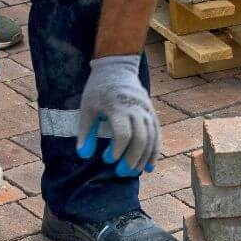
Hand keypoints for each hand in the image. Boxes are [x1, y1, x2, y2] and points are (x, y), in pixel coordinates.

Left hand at [77, 55, 158, 176]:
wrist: (117, 68)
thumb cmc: (99, 89)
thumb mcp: (87, 107)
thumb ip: (86, 132)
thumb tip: (83, 155)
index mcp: (118, 107)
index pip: (123, 133)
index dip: (117, 150)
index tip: (108, 160)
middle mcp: (136, 109)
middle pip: (140, 139)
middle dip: (131, 159)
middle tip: (120, 172)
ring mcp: (146, 111)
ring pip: (151, 139)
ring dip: (143, 159)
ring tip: (133, 172)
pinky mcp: (152, 114)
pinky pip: (157, 135)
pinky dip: (154, 152)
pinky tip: (149, 167)